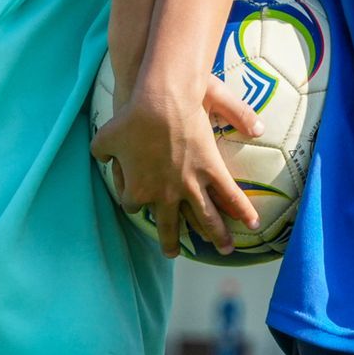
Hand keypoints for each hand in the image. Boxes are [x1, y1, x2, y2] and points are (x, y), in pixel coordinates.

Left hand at [91, 72, 264, 258]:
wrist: (160, 101)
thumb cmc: (131, 117)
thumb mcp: (105, 135)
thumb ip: (101, 150)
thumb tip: (100, 157)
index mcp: (138, 189)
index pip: (132, 206)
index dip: (134, 203)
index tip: (137, 202)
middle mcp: (165, 195)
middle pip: (168, 226)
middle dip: (170, 242)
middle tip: (172, 252)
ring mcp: (190, 185)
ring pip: (206, 219)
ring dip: (217, 236)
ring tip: (226, 249)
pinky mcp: (211, 170)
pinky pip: (229, 195)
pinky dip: (243, 209)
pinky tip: (253, 223)